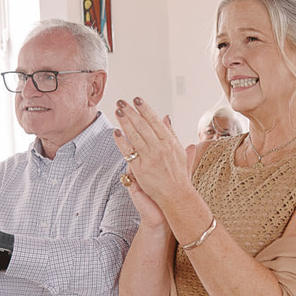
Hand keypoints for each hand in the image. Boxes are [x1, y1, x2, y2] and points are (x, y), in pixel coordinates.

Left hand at [114, 98, 192, 217]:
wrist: (177, 196)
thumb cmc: (179, 174)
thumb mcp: (179, 150)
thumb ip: (171, 133)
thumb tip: (166, 117)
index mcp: (169, 142)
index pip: (155, 121)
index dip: (145, 109)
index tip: (137, 100)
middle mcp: (160, 148)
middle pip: (143, 125)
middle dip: (132, 112)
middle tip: (122, 102)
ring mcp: (150, 158)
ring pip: (135, 136)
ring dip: (126, 122)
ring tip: (118, 111)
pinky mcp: (141, 169)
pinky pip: (129, 152)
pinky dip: (122, 141)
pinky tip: (116, 132)